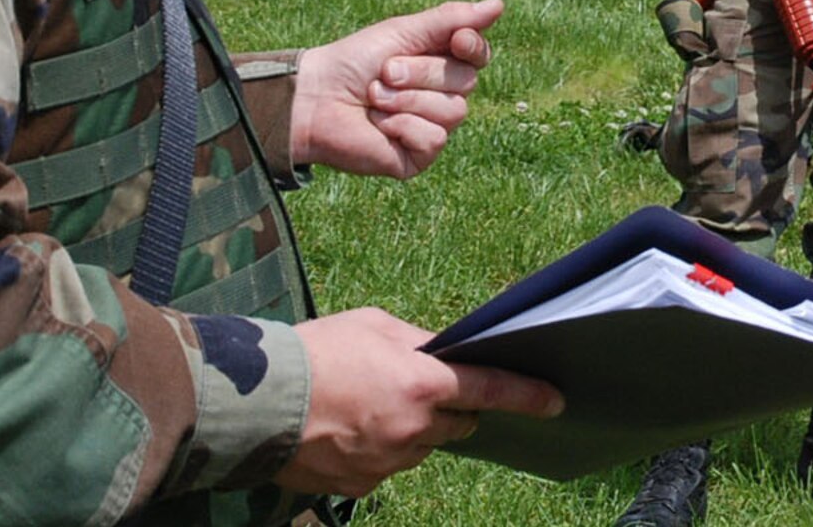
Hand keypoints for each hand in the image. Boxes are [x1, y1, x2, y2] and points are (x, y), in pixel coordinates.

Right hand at [277, 308, 562, 499]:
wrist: (256, 404)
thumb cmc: (315, 352)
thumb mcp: (372, 326)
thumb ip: (417, 342)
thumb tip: (442, 352)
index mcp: (422, 384)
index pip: (491, 390)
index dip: (528, 396)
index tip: (556, 401)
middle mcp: (415, 429)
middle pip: (459, 422)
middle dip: (451, 407)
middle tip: (415, 387)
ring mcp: (390, 463)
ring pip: (424, 446)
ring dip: (413, 428)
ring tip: (367, 403)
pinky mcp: (364, 485)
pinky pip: (389, 466)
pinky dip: (381, 449)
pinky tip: (349, 427)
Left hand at [291, 0, 502, 178]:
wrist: (315, 97)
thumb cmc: (354, 61)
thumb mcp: (403, 32)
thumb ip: (450, 19)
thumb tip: (499, 4)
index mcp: (442, 62)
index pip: (479, 55)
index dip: (473, 46)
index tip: (456, 39)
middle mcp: (443, 95)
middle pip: (466, 82)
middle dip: (421, 73)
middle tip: (385, 72)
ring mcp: (433, 126)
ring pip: (453, 112)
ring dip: (406, 100)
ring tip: (375, 99)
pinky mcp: (419, 155)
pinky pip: (434, 138)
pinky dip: (402, 127)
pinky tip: (380, 126)